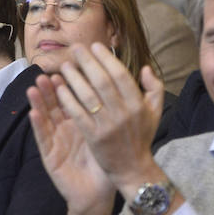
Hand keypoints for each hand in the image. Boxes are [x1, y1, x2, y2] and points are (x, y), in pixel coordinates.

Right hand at [27, 72, 114, 214]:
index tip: (73, 65)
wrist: (98, 193)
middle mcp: (66, 129)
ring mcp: (56, 141)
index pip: (74, 97)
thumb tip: (123, 93)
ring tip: (36, 85)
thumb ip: (116, 112)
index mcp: (82, 122)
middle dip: (52, 87)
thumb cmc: (106, 165)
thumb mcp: (113, 136)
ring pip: (45, 117)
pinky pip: (43, 138)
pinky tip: (33, 112)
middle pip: (56, 104)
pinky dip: (38, 124)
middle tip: (50, 70)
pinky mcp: (49, 156)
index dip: (72, 82)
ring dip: (40, 101)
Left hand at [54, 44, 164, 194]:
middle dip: (87, 62)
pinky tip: (59, 88)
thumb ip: (154, 88)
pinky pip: (78, 113)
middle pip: (102, 81)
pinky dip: (68, 99)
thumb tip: (144, 67)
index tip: (94, 46)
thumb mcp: (155, 112)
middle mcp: (124, 112)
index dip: (106, 59)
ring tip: (64, 65)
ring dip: (74, 78)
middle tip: (75, 48)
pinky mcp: (94, 136)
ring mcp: (108, 125)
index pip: (120, 75)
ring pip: (88, 96)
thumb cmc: (141, 136)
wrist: (132, 168)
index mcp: (138, 104)